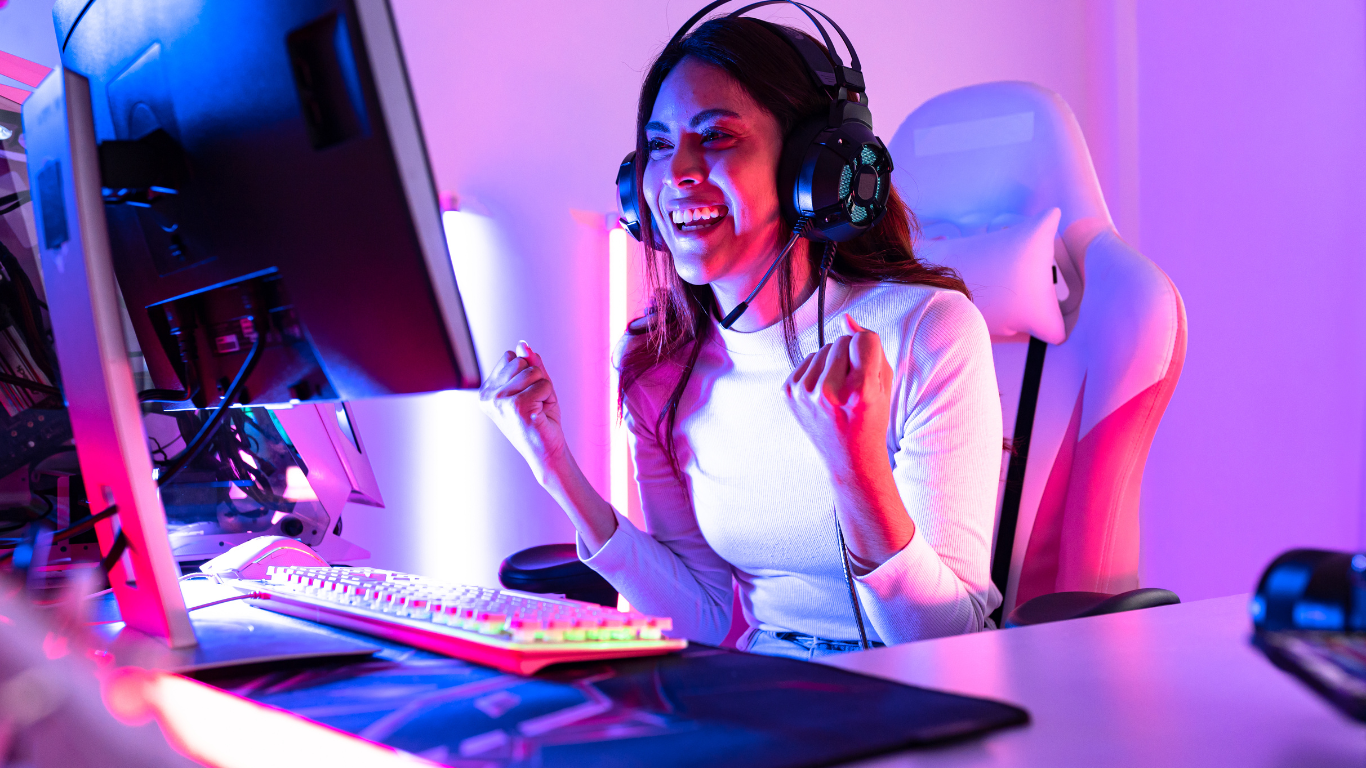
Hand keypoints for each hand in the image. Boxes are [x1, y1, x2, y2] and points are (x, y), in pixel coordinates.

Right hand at [478, 341, 566, 479]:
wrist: (546, 452)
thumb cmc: (541, 420)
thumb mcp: (535, 386)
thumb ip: (529, 364)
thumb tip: (522, 344)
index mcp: (487, 391)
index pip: (511, 357)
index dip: (527, 373)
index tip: (526, 397)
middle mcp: (488, 396)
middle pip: (521, 361)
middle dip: (536, 379)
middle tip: (534, 404)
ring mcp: (499, 401)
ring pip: (533, 371)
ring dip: (543, 389)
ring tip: (537, 409)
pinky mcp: (516, 406)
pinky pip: (543, 384)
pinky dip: (549, 397)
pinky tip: (540, 414)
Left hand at [784, 315, 893, 481]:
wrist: (849, 457)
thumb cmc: (871, 419)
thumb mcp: (883, 384)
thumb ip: (869, 346)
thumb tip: (846, 318)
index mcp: (859, 391)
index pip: (864, 339)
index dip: (870, 349)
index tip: (871, 369)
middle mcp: (828, 392)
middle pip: (841, 340)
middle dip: (851, 355)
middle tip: (855, 384)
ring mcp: (804, 393)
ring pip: (823, 348)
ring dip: (833, 362)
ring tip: (840, 390)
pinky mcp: (788, 392)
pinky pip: (807, 360)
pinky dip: (817, 371)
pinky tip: (825, 393)